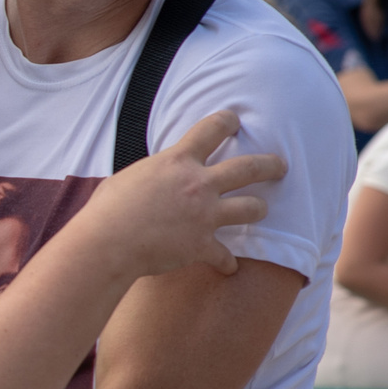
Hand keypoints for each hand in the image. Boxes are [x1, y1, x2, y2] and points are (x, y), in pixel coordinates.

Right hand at [70, 112, 282, 283]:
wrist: (106, 243)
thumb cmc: (107, 209)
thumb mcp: (129, 177)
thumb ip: (153, 174)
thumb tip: (154, 180)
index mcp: (177, 161)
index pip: (212, 129)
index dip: (227, 121)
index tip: (234, 120)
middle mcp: (198, 184)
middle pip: (248, 167)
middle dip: (270, 165)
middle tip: (280, 166)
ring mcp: (204, 215)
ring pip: (252, 208)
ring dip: (259, 209)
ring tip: (261, 209)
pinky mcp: (202, 246)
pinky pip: (225, 256)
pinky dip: (226, 263)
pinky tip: (228, 267)